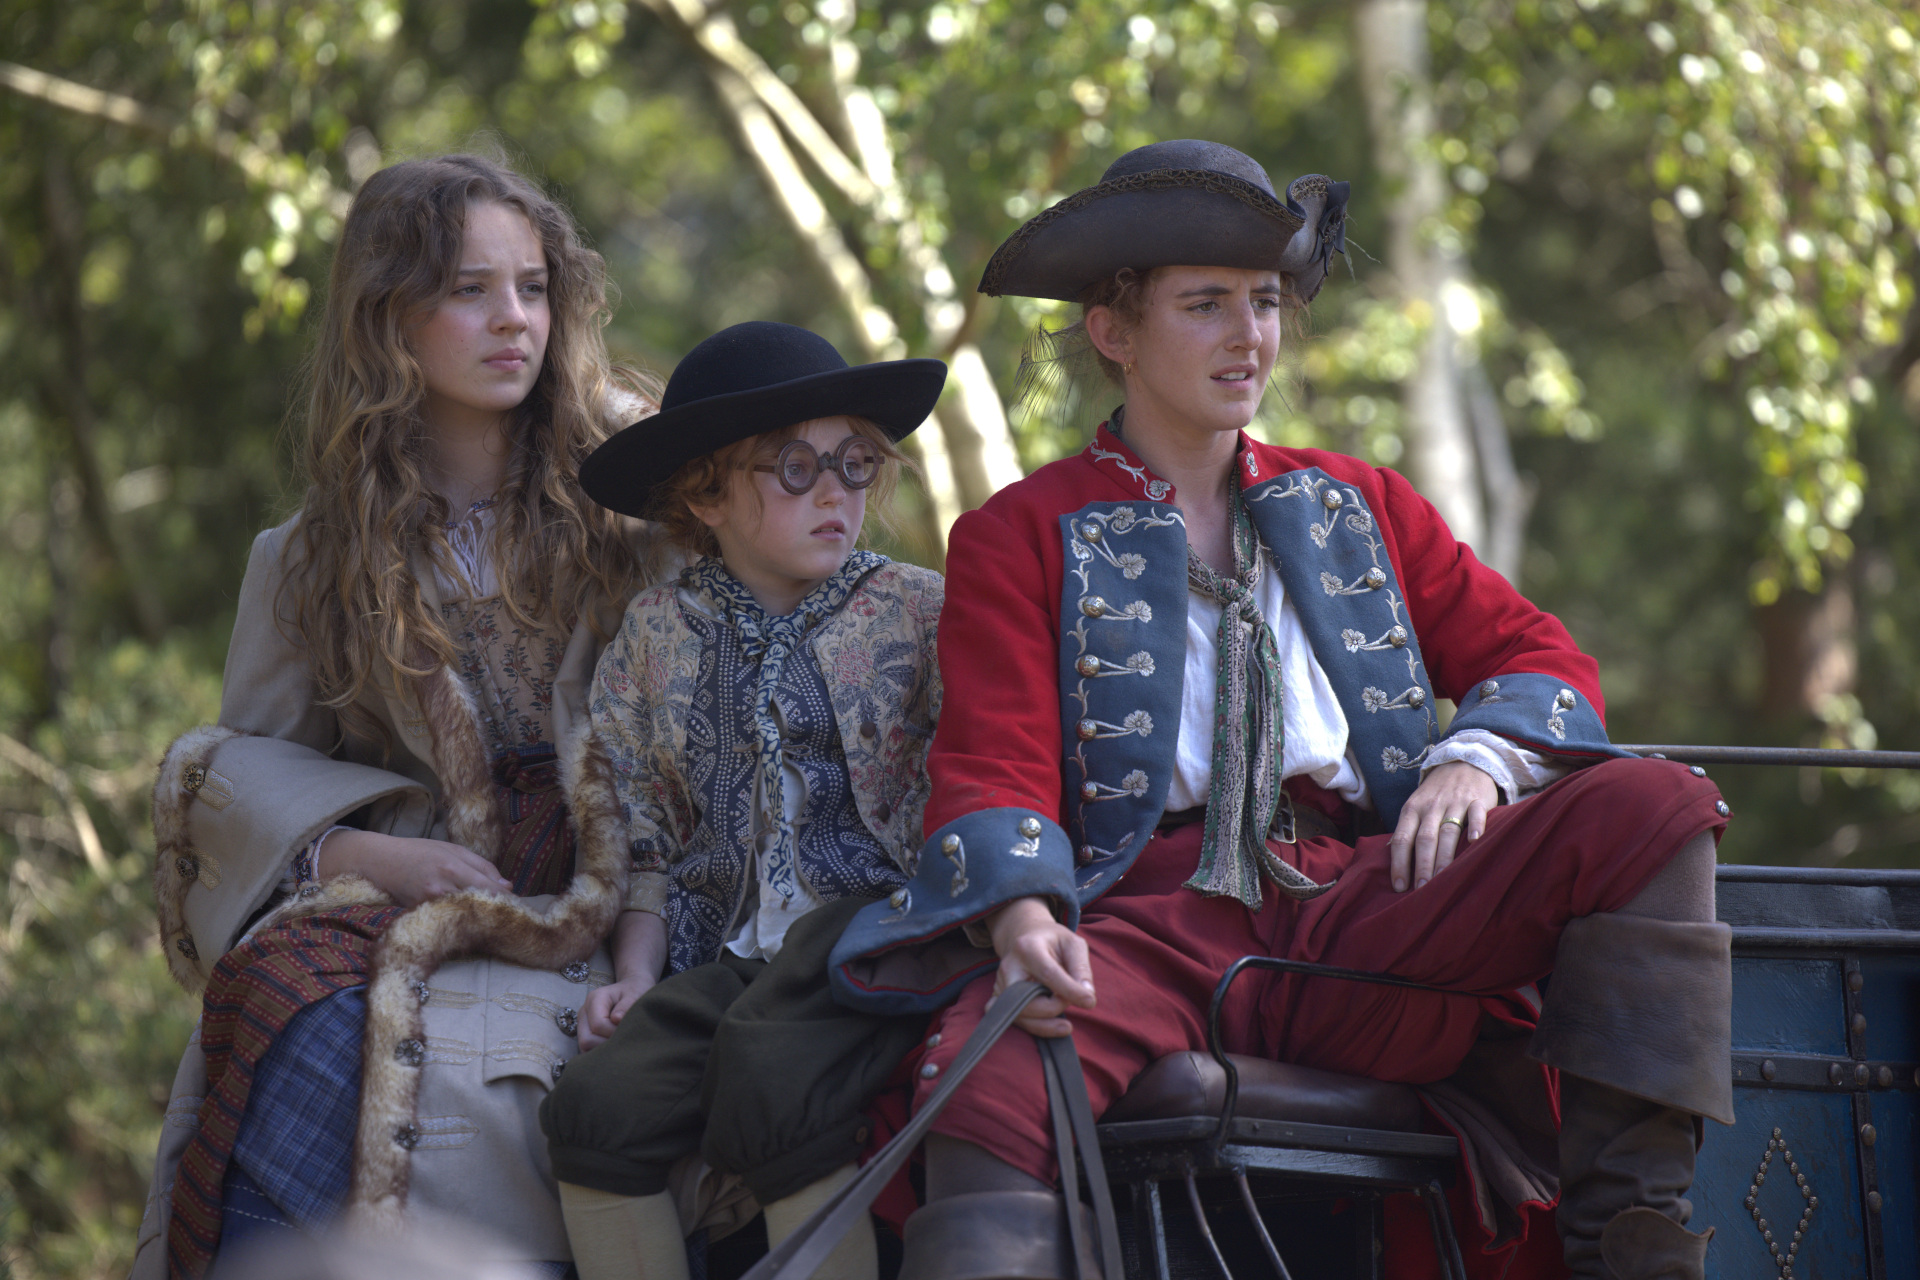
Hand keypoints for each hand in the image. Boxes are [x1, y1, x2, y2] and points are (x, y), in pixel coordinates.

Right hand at [322, 829, 511, 906]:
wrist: (381, 861)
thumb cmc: (421, 852)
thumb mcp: (454, 850)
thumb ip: (483, 866)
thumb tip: (507, 886)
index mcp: (453, 868)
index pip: (489, 889)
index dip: (506, 900)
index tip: (518, 906)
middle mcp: (441, 888)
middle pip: (479, 907)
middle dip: (496, 913)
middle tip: (509, 917)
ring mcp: (429, 905)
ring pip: (464, 917)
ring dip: (480, 920)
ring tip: (491, 920)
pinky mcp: (420, 916)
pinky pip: (447, 922)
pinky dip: (460, 923)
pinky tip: (468, 922)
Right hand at [578, 974, 654, 1050]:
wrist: (631, 988)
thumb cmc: (634, 991)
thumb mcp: (634, 994)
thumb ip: (626, 1006)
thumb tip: (616, 1020)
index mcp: (594, 999)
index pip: (598, 1025)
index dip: (613, 1033)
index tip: (629, 1032)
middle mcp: (584, 1012)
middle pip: (586, 1040)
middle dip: (606, 1045)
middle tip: (624, 1041)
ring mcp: (583, 1024)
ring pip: (584, 1047)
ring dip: (603, 1050)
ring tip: (620, 1044)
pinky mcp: (585, 1033)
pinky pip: (587, 1049)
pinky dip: (600, 1051)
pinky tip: (615, 1047)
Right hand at [986, 897, 1094, 1037]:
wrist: (1026, 937)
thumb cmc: (1053, 941)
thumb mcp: (1073, 944)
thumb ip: (1081, 967)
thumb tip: (1087, 995)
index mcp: (1028, 947)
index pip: (1048, 974)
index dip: (1070, 991)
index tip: (1090, 1002)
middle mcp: (1009, 967)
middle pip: (1027, 1000)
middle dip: (1054, 1008)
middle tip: (1069, 1001)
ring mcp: (1000, 984)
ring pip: (1020, 1016)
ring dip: (1047, 1023)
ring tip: (1065, 1022)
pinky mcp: (998, 999)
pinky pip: (1015, 1021)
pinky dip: (1035, 1027)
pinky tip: (1050, 1025)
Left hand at [1389, 761, 1498, 892]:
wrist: (1463, 762)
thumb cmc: (1436, 794)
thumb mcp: (1415, 807)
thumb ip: (1406, 829)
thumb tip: (1388, 854)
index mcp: (1412, 810)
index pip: (1402, 839)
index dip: (1399, 863)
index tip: (1399, 886)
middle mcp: (1431, 807)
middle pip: (1424, 839)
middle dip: (1422, 866)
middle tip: (1422, 890)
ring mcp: (1455, 802)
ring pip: (1448, 831)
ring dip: (1444, 857)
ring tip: (1442, 879)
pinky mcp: (1477, 800)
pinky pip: (1476, 814)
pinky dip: (1475, 826)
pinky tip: (1474, 842)